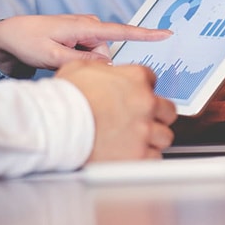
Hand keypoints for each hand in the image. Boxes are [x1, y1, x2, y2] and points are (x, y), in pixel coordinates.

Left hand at [0, 14, 170, 75]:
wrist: (10, 33)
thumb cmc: (29, 41)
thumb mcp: (52, 57)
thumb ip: (81, 63)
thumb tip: (107, 67)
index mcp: (84, 26)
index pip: (121, 31)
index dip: (145, 34)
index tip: (166, 34)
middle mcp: (89, 25)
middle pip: (106, 55)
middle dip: (91, 66)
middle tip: (60, 63)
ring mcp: (85, 30)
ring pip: (98, 57)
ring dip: (82, 64)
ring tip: (56, 59)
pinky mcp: (81, 36)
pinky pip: (90, 54)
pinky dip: (78, 60)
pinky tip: (58, 56)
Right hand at [56, 61, 177, 160]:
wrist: (57, 126)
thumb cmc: (65, 99)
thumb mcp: (79, 67)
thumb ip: (99, 67)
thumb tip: (103, 68)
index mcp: (135, 78)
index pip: (152, 80)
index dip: (142, 89)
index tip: (135, 96)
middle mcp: (145, 103)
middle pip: (167, 109)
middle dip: (156, 115)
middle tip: (140, 119)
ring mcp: (144, 130)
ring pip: (164, 136)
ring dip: (152, 138)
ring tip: (135, 139)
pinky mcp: (139, 154)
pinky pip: (154, 157)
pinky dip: (145, 157)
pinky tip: (132, 153)